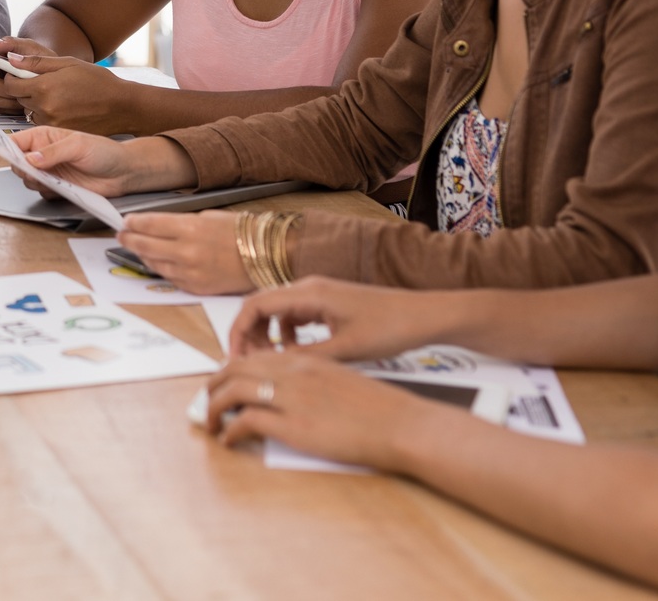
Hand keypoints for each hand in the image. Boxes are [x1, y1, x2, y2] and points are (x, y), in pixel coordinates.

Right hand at [0, 35, 50, 106]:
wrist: (52, 76)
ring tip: (28, 91)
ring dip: (10, 97)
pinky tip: (26, 100)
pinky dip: (13, 106)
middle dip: (3, 85)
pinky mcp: (0, 102)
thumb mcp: (29, 46)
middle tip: (20, 83)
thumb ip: (12, 43)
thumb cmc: (40, 57)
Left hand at [0, 54, 139, 131]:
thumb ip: (36, 62)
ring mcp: (52, 123)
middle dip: (26, 89)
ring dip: (36, 103)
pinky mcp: (59, 133)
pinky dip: (47, 115)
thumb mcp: (67, 63)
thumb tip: (10, 60)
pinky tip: (64, 108)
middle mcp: (44, 108)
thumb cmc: (97, 81)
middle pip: (19, 98)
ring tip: (58, 96)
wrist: (121, 106)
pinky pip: (42, 122)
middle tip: (45, 83)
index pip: (10, 85)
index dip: (12, 78)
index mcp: (44, 88)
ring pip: (29, 111)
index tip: (19, 74)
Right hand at [12, 127, 193, 196]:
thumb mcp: (79, 146)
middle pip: (17, 163)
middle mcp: (43, 154)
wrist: (124, 172)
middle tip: (37, 172)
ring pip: (28, 180)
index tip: (0, 153)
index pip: (16, 141)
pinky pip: (42, 192)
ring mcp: (49, 171)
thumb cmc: (105, 151)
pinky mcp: (57, 187)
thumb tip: (31, 158)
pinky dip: (49, 192)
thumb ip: (53, 152)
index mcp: (44, 136)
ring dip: (37, 182)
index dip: (5, 147)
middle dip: (23, 169)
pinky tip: (64, 187)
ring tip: (56, 179)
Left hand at [119, 210, 254, 294]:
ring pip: (154, 263)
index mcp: (189, 228)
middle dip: (129, 239)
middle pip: (145, 245)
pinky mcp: (195, 287)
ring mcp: (190, 272)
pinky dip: (161, 268)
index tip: (126, 222)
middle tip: (122, 235)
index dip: (133, 223)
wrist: (267, 255)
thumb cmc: (242, 232)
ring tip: (137, 248)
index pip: (148, 224)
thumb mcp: (209, 217)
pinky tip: (157, 262)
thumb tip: (159, 225)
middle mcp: (186, 251)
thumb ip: (182, 223)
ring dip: (143, 255)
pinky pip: (169, 278)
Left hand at [205, 349, 439, 471]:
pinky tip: (229, 441)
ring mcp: (291, 397)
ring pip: (233, 390)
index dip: (233, 370)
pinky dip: (230, 430)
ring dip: (214, 407)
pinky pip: (246, 421)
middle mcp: (293, 372)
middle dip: (214, 385)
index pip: (255, 357)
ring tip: (211, 423)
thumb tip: (291, 396)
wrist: (402, 424)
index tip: (224, 385)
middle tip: (207, 401)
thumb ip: (313, 383)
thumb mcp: (343, 382)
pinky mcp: (293, 424)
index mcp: (306, 361)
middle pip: (236, 369)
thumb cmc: (381, 410)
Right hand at [225, 277, 446, 361]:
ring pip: (277, 312)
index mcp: (308, 293)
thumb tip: (272, 369)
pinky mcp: (328, 304)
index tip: (234, 357)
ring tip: (271, 362)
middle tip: (246, 363)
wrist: (423, 316)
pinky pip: (294, 316)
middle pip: (260, 306)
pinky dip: (287, 334)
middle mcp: (308, 288)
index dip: (238, 331)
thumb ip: (305, 357)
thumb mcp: (345, 349)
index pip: (255, 305)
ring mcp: (318, 294)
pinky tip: (298, 353)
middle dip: (249, 335)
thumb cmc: (390, 328)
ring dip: (268, 336)